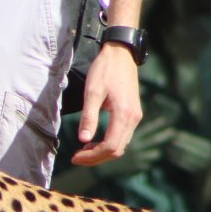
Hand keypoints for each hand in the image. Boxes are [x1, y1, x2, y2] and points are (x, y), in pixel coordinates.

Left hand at [69, 45, 143, 166]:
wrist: (122, 53)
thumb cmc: (105, 69)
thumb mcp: (92, 92)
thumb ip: (89, 117)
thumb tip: (83, 140)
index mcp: (124, 114)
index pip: (110, 146)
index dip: (92, 156)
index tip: (75, 157)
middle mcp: (133, 119)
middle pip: (116, 150)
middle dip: (96, 158)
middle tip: (76, 157)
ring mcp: (135, 117)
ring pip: (121, 146)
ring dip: (102, 152)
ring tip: (82, 151)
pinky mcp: (133, 114)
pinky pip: (122, 137)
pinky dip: (108, 144)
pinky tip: (94, 141)